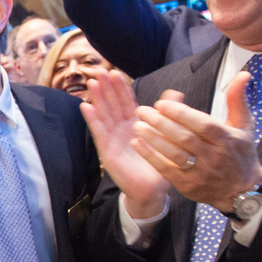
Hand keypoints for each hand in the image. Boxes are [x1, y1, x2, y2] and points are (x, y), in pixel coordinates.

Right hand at [82, 70, 168, 217]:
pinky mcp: (107, 152)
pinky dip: (92, 120)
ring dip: (97, 99)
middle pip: (112, 105)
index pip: (126, 101)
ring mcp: (112, 140)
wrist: (153, 190)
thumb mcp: (166, 136)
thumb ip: (169, 114)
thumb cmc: (158, 164)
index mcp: (135, 124)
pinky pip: (98, 133)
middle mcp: (122, 130)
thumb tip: (176, 93)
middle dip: (106, 88)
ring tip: (91, 83)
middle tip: (99, 71)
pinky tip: (85, 106)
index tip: (114, 72)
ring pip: (103, 115)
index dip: (120, 87)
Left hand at [132, 71, 261, 211]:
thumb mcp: (244, 126)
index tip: (161, 104)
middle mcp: (214, 157)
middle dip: (161, 123)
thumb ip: (238, 100)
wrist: (241, 191)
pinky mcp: (188, 185)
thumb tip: (243, 73)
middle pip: (184, 138)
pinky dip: (150, 156)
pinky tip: (137, 144)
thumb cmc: (240, 153)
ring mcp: (200, 173)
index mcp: (226, 139)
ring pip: (174, 154)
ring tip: (137, 125)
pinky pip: (166, 170)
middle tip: (142, 110)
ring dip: (153, 139)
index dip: (181, 114)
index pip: (202, 124)